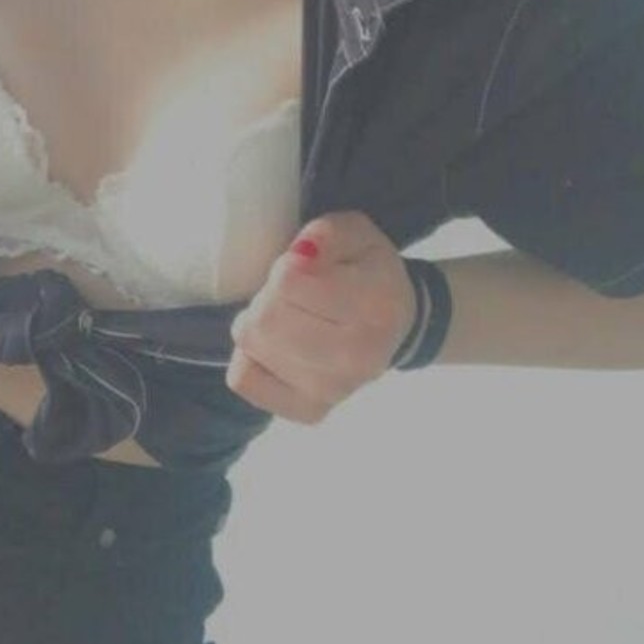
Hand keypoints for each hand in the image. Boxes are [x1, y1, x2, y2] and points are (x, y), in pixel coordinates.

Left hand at [226, 212, 418, 424]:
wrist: (398, 324)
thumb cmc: (369, 271)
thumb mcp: (356, 232)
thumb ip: (326, 234)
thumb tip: (298, 257)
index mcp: (375, 304)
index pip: (289, 283)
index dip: (284, 267)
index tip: (301, 268)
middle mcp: (359, 356)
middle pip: (265, 320)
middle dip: (267, 297)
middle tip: (288, 295)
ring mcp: (335, 390)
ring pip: (251, 348)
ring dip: (256, 324)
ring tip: (285, 318)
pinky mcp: (311, 411)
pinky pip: (245, 379)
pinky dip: (250, 358)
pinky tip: (275, 347)